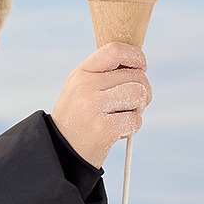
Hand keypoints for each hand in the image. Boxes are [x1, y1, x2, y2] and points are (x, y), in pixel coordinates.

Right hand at [51, 42, 151, 168]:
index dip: (136, 57)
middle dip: (142, 91)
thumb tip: (140, 67)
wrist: (61, 153)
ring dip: (138, 109)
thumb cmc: (78, 119)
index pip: (115, 50)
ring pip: (138, 95)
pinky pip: (135, 120)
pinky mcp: (103, 129)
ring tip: (124, 117)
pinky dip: (132, 128)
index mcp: (82, 73)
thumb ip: (105, 74)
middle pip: (135, 77)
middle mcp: (86, 87)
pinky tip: (118, 132)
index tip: (141, 68)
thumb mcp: (82, 89)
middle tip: (133, 105)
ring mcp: (94, 108)